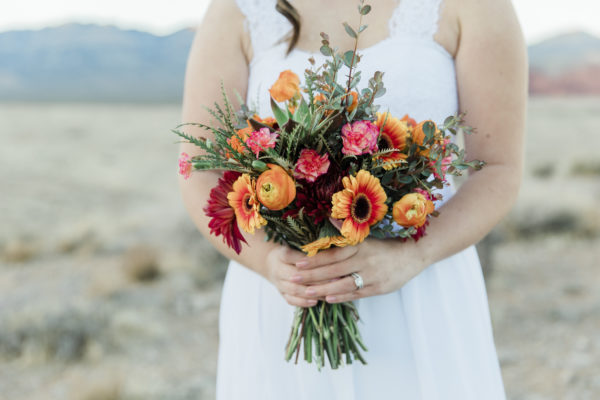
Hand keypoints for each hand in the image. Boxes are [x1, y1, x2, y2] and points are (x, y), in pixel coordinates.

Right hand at [265, 245, 357, 307]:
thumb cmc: (291, 252)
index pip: (296, 258)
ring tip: (327, 293)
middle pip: (296, 275)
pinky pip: (291, 300)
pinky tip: (315, 302)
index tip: (328, 262)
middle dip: (316, 279)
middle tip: (334, 280)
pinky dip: (303, 302)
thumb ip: (310, 249)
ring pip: (294, 289)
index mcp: (282, 254)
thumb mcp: (296, 245)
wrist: (272, 264)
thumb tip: (331, 251)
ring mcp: (279, 283)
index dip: (310, 261)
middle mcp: (278, 269)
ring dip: (311, 292)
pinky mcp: (282, 294)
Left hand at [288, 239, 427, 303]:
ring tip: (307, 291)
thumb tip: (329, 223)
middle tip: (294, 277)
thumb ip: (348, 235)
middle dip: (313, 274)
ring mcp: (372, 275)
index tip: (298, 261)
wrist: (415, 254)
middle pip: (334, 269)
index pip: (333, 253)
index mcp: (360, 246)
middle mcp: (364, 260)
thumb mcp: (368, 237)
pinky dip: (342, 296)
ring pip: (343, 283)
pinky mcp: (379, 288)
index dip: (315, 258)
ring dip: (324, 288)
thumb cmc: (387, 245)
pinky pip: (357, 293)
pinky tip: (328, 298)